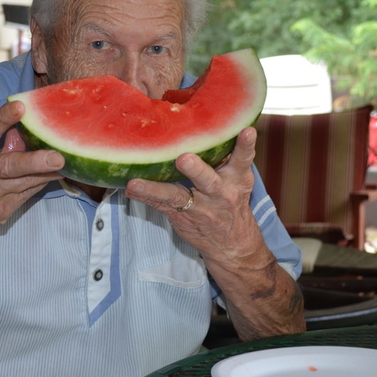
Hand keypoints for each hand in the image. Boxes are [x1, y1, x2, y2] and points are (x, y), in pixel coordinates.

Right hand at [0, 100, 64, 248]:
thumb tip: (24, 131)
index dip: (3, 118)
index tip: (21, 107)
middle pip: (8, 166)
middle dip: (35, 161)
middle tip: (58, 157)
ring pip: (23, 182)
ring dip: (47, 173)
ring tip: (67, 163)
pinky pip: (25, 195)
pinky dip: (41, 184)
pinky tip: (55, 176)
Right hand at [126, 127, 304, 338]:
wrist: (234, 246)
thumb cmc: (201, 229)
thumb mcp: (178, 221)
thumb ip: (158, 201)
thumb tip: (127, 185)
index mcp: (191, 208)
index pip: (167, 198)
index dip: (149, 191)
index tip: (132, 185)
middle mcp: (212, 197)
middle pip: (202, 182)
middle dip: (194, 170)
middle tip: (184, 159)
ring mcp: (229, 186)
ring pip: (230, 168)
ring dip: (234, 151)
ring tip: (242, 135)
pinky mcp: (242, 177)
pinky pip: (246, 160)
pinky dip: (248, 145)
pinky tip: (249, 130)